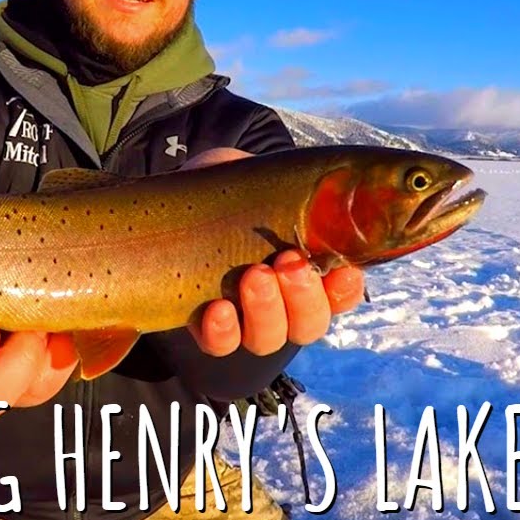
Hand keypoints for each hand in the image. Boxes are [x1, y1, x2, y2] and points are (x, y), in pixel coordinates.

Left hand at [179, 147, 366, 356]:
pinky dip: (223, 332)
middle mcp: (281, 300)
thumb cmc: (228, 188)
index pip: (341, 292)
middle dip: (303, 297)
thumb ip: (285, 181)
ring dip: (268, 312)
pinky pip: (220, 344)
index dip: (344, 290)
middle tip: (287, 261)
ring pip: (269, 339)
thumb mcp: (258, 175)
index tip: (342, 270)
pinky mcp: (207, 325)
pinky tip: (217, 309)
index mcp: (307, 266)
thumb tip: (304, 182)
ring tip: (254, 275)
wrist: (175, 200)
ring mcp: (245, 316)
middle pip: (308, 323)